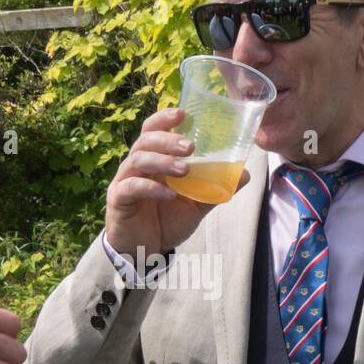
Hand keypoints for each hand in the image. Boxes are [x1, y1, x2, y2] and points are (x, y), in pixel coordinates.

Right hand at [104, 108, 250, 263]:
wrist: (147, 250)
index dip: (164, 119)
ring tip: (184, 169)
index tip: (183, 113)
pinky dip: (151, 188)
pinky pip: (132, 187)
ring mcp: (125, 181)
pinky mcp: (119, 199)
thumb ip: (216, 188)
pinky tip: (169, 194)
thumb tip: (244, 174)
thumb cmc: (167, 221)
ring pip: (137, 160)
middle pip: (145, 141)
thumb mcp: (196, 204)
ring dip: (162, 161)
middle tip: (189, 145)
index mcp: (154, 161)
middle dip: (166, 139)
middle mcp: (137, 167)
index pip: (154, 132)